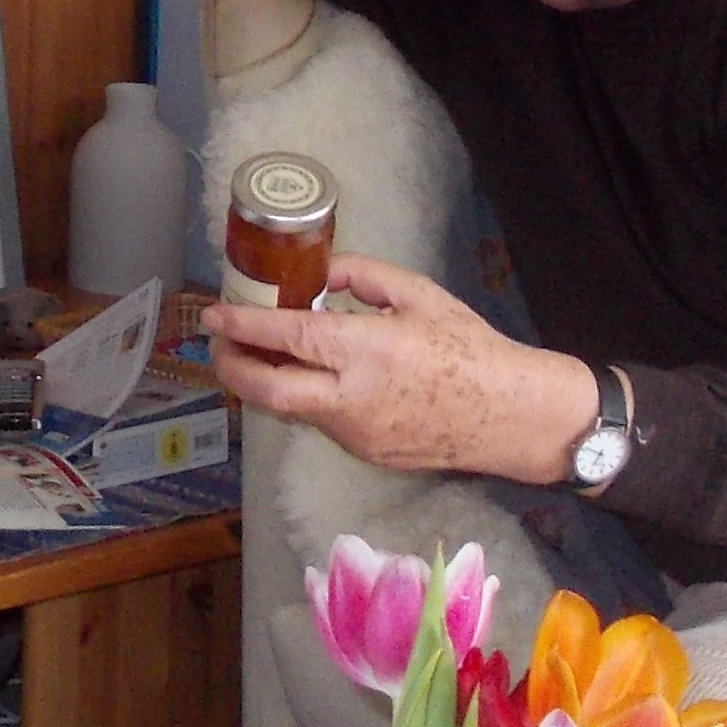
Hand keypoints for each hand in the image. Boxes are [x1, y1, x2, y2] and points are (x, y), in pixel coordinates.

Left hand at [204, 251, 597, 483]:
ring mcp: (356, 433)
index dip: (244, 326)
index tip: (214, 315)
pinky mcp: (365, 453)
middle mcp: (353, 397)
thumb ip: (364, 277)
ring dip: (263, 384)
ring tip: (252, 355)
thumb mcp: (420, 295)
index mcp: (369, 351)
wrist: (512, 416)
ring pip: (291, 410)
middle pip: (269, 392)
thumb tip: (322, 273)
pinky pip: (319, 421)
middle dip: (232, 369)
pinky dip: (301, 397)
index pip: (288, 338)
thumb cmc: (472, 348)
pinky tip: (304, 377)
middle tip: (216, 345)